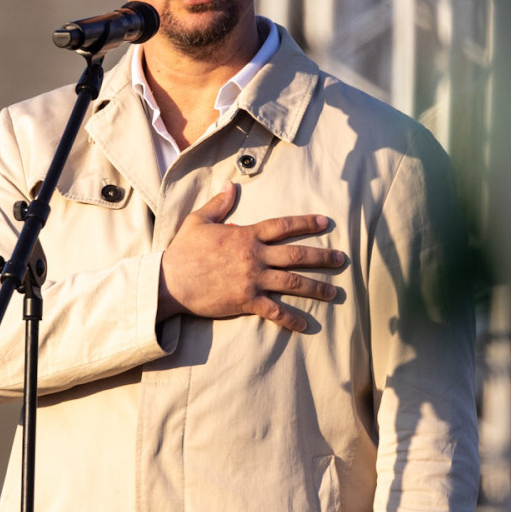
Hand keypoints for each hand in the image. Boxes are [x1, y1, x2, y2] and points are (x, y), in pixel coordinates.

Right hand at [156, 183, 343, 332]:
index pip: (283, 226)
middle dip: (322, 257)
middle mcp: (254, 257)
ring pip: (292, 283)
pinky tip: (306, 325)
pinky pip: (275, 312)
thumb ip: (219, 204)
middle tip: (342, 259)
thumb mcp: (199, 221)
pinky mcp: (246, 302)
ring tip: (334, 292)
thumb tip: (231, 186)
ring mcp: (252, 280)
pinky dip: (292, 319)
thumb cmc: (183, 251)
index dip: (306, 222)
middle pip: (296, 255)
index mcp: (246, 236)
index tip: (325, 222)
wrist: (169, 282)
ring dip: (316, 288)